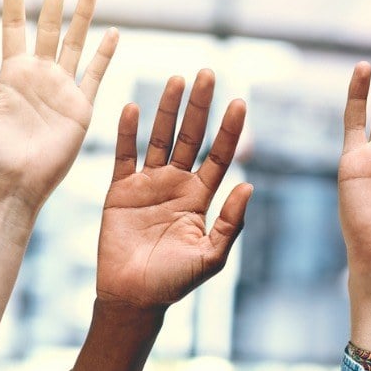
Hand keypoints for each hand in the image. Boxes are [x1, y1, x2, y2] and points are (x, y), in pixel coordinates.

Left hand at [0, 0, 117, 208]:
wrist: (15, 184)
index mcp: (11, 72)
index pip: (15, 24)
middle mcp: (39, 74)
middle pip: (49, 25)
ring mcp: (62, 88)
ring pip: (74, 42)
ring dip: (83, 16)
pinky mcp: (80, 106)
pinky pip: (95, 74)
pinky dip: (105, 54)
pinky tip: (113, 33)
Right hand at [96, 69, 252, 309]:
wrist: (134, 297)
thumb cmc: (175, 282)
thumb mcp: (212, 256)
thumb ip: (231, 222)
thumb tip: (249, 186)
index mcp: (201, 197)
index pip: (219, 155)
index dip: (229, 129)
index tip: (239, 101)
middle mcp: (177, 184)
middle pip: (191, 136)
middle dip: (200, 106)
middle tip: (208, 73)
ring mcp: (148, 184)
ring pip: (159, 137)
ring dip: (167, 109)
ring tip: (177, 79)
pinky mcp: (120, 190)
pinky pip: (123, 155)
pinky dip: (127, 132)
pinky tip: (133, 107)